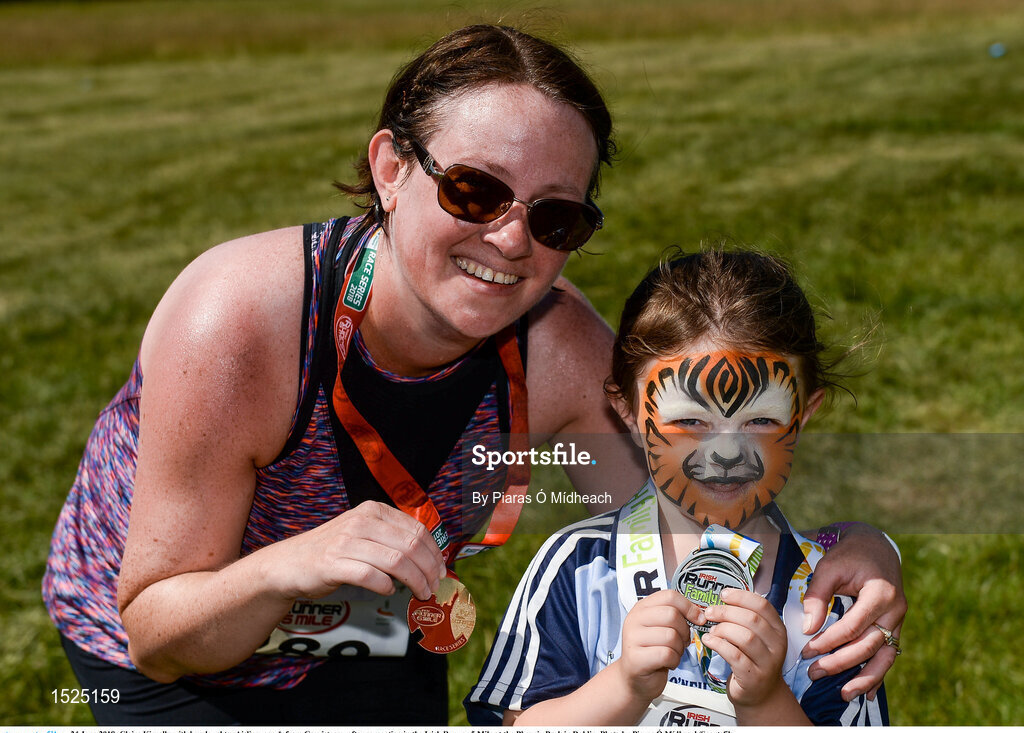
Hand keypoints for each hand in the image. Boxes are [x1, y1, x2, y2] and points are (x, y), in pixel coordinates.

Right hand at [265, 501, 446, 601]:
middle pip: (411, 546)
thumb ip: (392, 540)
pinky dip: (386, 586)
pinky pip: (371, 576)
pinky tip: (389, 591)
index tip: (441, 570)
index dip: (434, 552)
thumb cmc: (333, 551)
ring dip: (415, 582)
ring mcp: (346, 541)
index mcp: (373, 510)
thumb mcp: (364, 534)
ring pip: (396, 562)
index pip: (417, 529)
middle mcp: (361, 521)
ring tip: (420, 593)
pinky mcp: (333, 564)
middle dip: (429, 570)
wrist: (288, 563)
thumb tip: (430, 559)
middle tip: (434, 587)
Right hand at [615, 590, 700, 702]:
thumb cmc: (654, 651)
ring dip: (679, 649)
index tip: (698, 619)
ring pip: (671, 636)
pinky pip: (666, 654)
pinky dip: (674, 661)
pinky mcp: (635, 658)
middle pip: (671, 615)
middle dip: (684, 631)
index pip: (669, 596)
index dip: (688, 607)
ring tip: (672, 653)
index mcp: (642, 608)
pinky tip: (668, 663)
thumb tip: (701, 615)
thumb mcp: (661, 627)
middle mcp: (634, 619)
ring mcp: (632, 638)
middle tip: (682, 642)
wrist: (635, 679)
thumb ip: (675, 616)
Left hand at [701, 588, 787, 707]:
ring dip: (722, 629)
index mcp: (778, 629)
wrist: (761, 694)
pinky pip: (735, 656)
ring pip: (745, 637)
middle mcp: (777, 645)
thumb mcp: (757, 637)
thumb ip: (745, 618)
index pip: (762, 605)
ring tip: (711, 630)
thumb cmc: (753, 659)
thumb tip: (723, 598)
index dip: (741, 597)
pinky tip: (709, 641)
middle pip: (752, 620)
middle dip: (726, 612)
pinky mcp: (753, 677)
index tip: (723, 594)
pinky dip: (719, 645)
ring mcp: (767, 662)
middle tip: (709, 612)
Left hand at [801, 524, 905, 700]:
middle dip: (841, 663)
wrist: (875, 547)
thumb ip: (817, 596)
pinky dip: (877, 674)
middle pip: (868, 645)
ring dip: (864, 678)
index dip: (829, 641)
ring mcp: (898, 621)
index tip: (807, 651)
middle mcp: (895, 610)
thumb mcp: (829, 567)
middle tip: (815, 673)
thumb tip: (807, 628)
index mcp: (880, 594)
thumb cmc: (849, 555)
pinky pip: (887, 655)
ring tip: (843, 694)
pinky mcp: (894, 627)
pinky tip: (865, 692)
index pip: (853, 626)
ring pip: (884, 657)